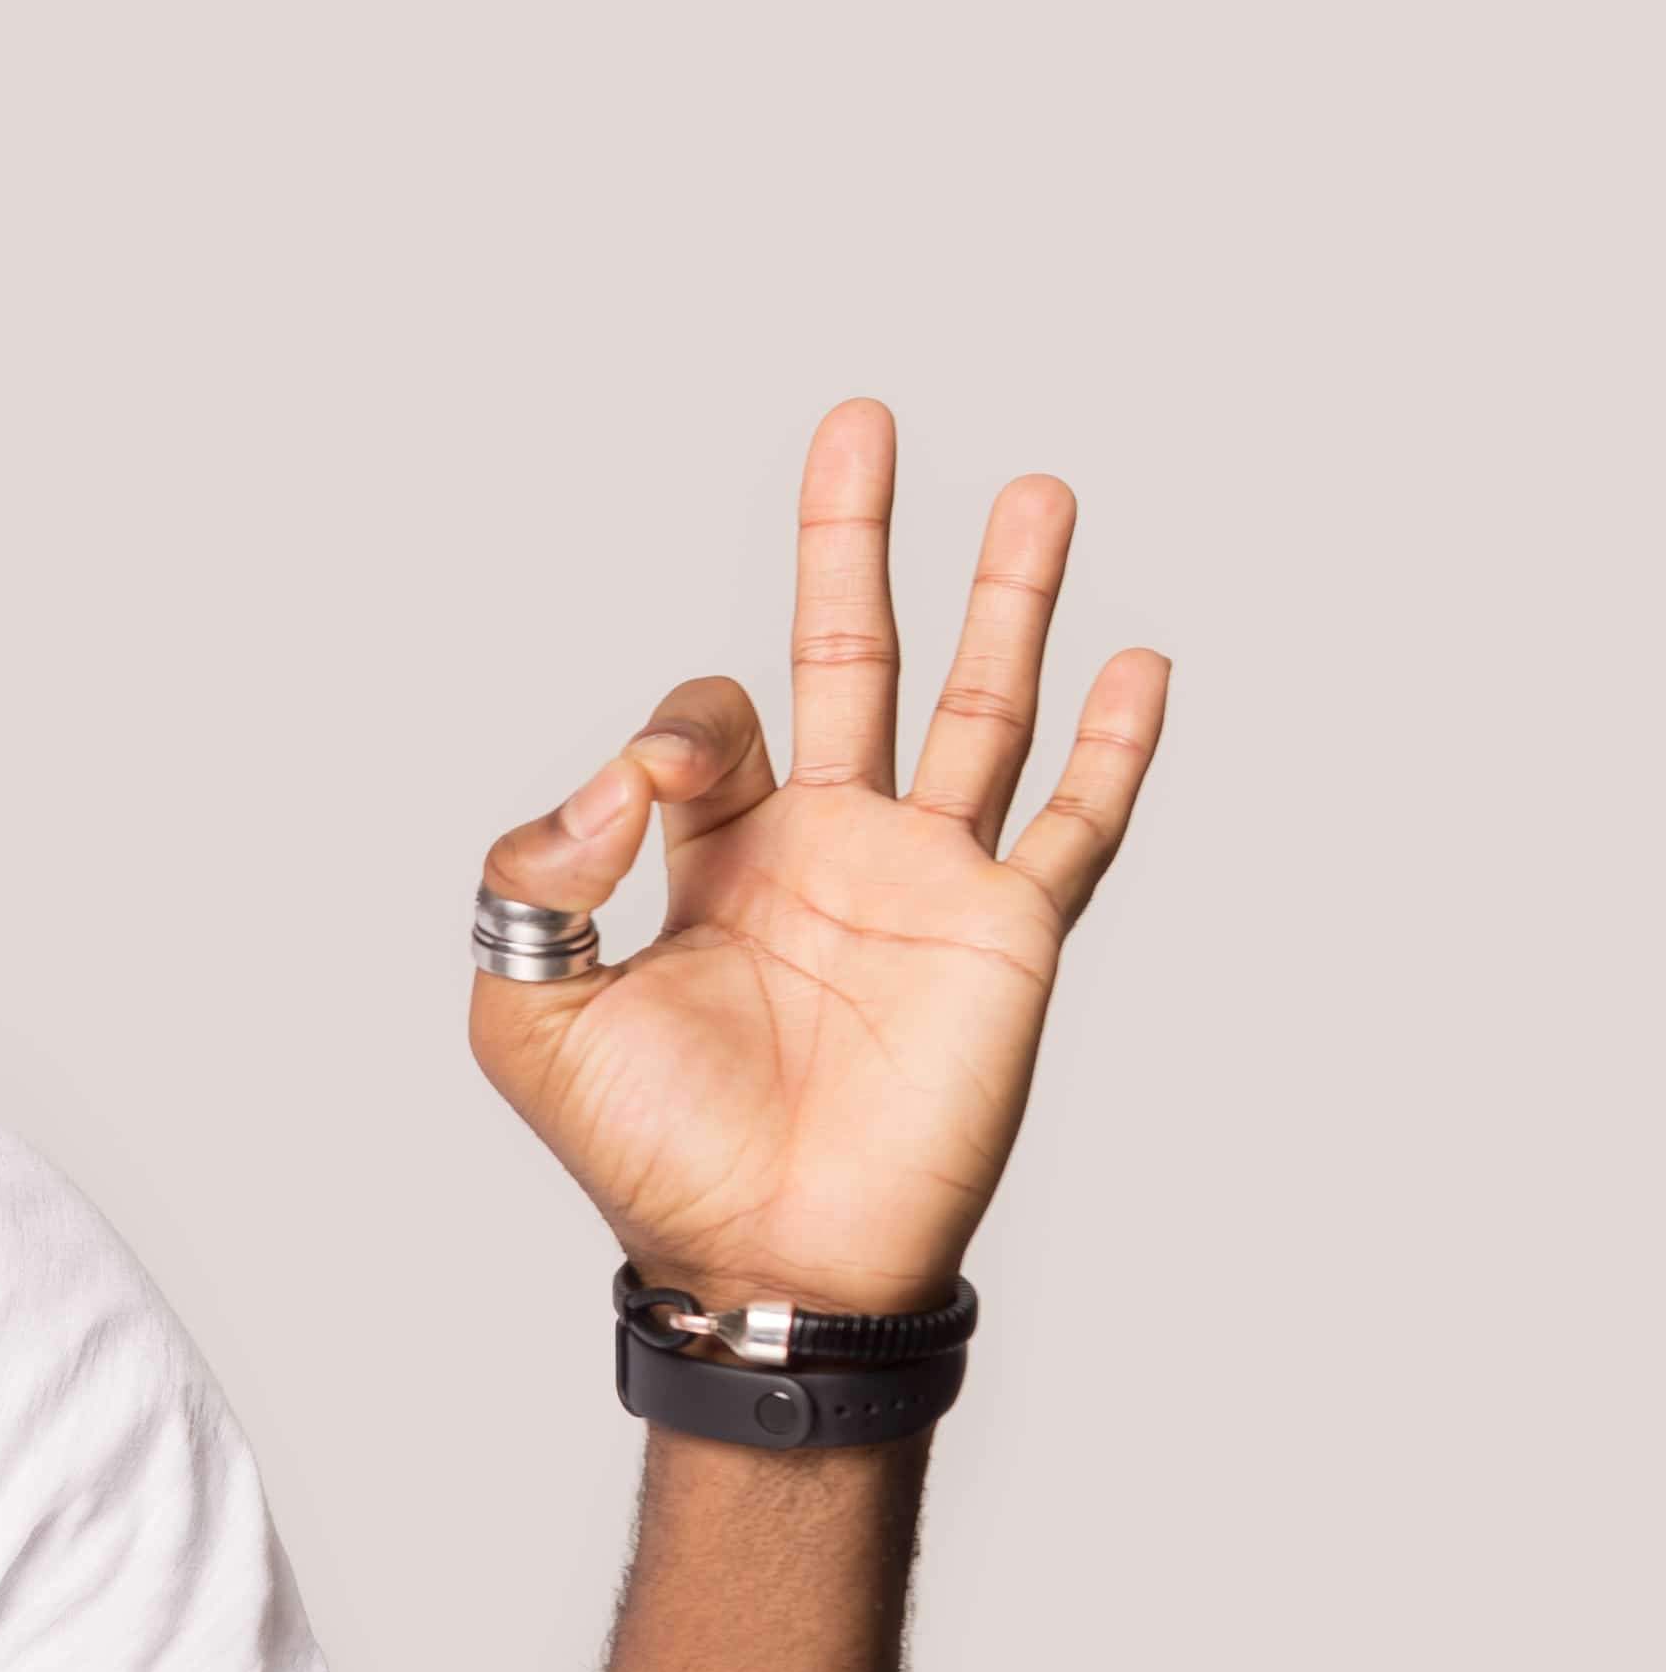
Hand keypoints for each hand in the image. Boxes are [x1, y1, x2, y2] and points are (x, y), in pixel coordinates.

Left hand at [470, 401, 1170, 1316]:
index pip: (706, 720)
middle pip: (847, 655)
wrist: (763, 1252)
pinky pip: (1075, 825)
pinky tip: (1143, 663)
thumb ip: (538, 880)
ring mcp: (926, 883)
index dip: (674, 724)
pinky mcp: (1007, 935)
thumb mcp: (529, 1013)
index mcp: (715, 855)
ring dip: (1007, 599)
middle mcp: (827, 847)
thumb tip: (613, 775)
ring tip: (1036, 489)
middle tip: (860, 419)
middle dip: (849, 540)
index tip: (649, 786)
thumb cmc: (645, 1149)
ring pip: (979, 706)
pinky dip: (1118, 747)